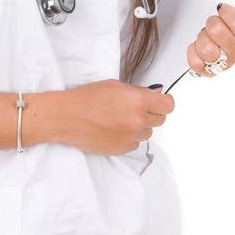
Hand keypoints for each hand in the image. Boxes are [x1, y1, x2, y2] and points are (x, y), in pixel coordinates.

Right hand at [54, 79, 174, 155]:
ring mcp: (131, 137)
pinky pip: (135, 143)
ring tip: (120, 118)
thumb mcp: (114, 85)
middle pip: (160, 119)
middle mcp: (138, 121)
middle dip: (151, 113)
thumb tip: (154, 95)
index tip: (159, 101)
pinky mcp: (122, 149)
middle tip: (135, 107)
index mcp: (138, 101)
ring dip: (139, 126)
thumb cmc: (85, 98)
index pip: (168, 105)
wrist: (66, 117)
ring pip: (147, 133)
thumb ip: (138, 92)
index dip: (163, 102)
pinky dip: (129, 137)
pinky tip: (114, 129)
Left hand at [187, 0, 234, 77]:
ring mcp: (224, 64)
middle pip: (217, 31)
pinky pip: (195, 62)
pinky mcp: (208, 72)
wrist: (217, 52)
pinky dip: (193, 52)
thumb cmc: (229, 33)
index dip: (226, 12)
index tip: (222, 10)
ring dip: (201, 38)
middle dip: (210, 24)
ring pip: (206, 48)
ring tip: (206, 37)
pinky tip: (198, 47)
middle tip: (212, 26)